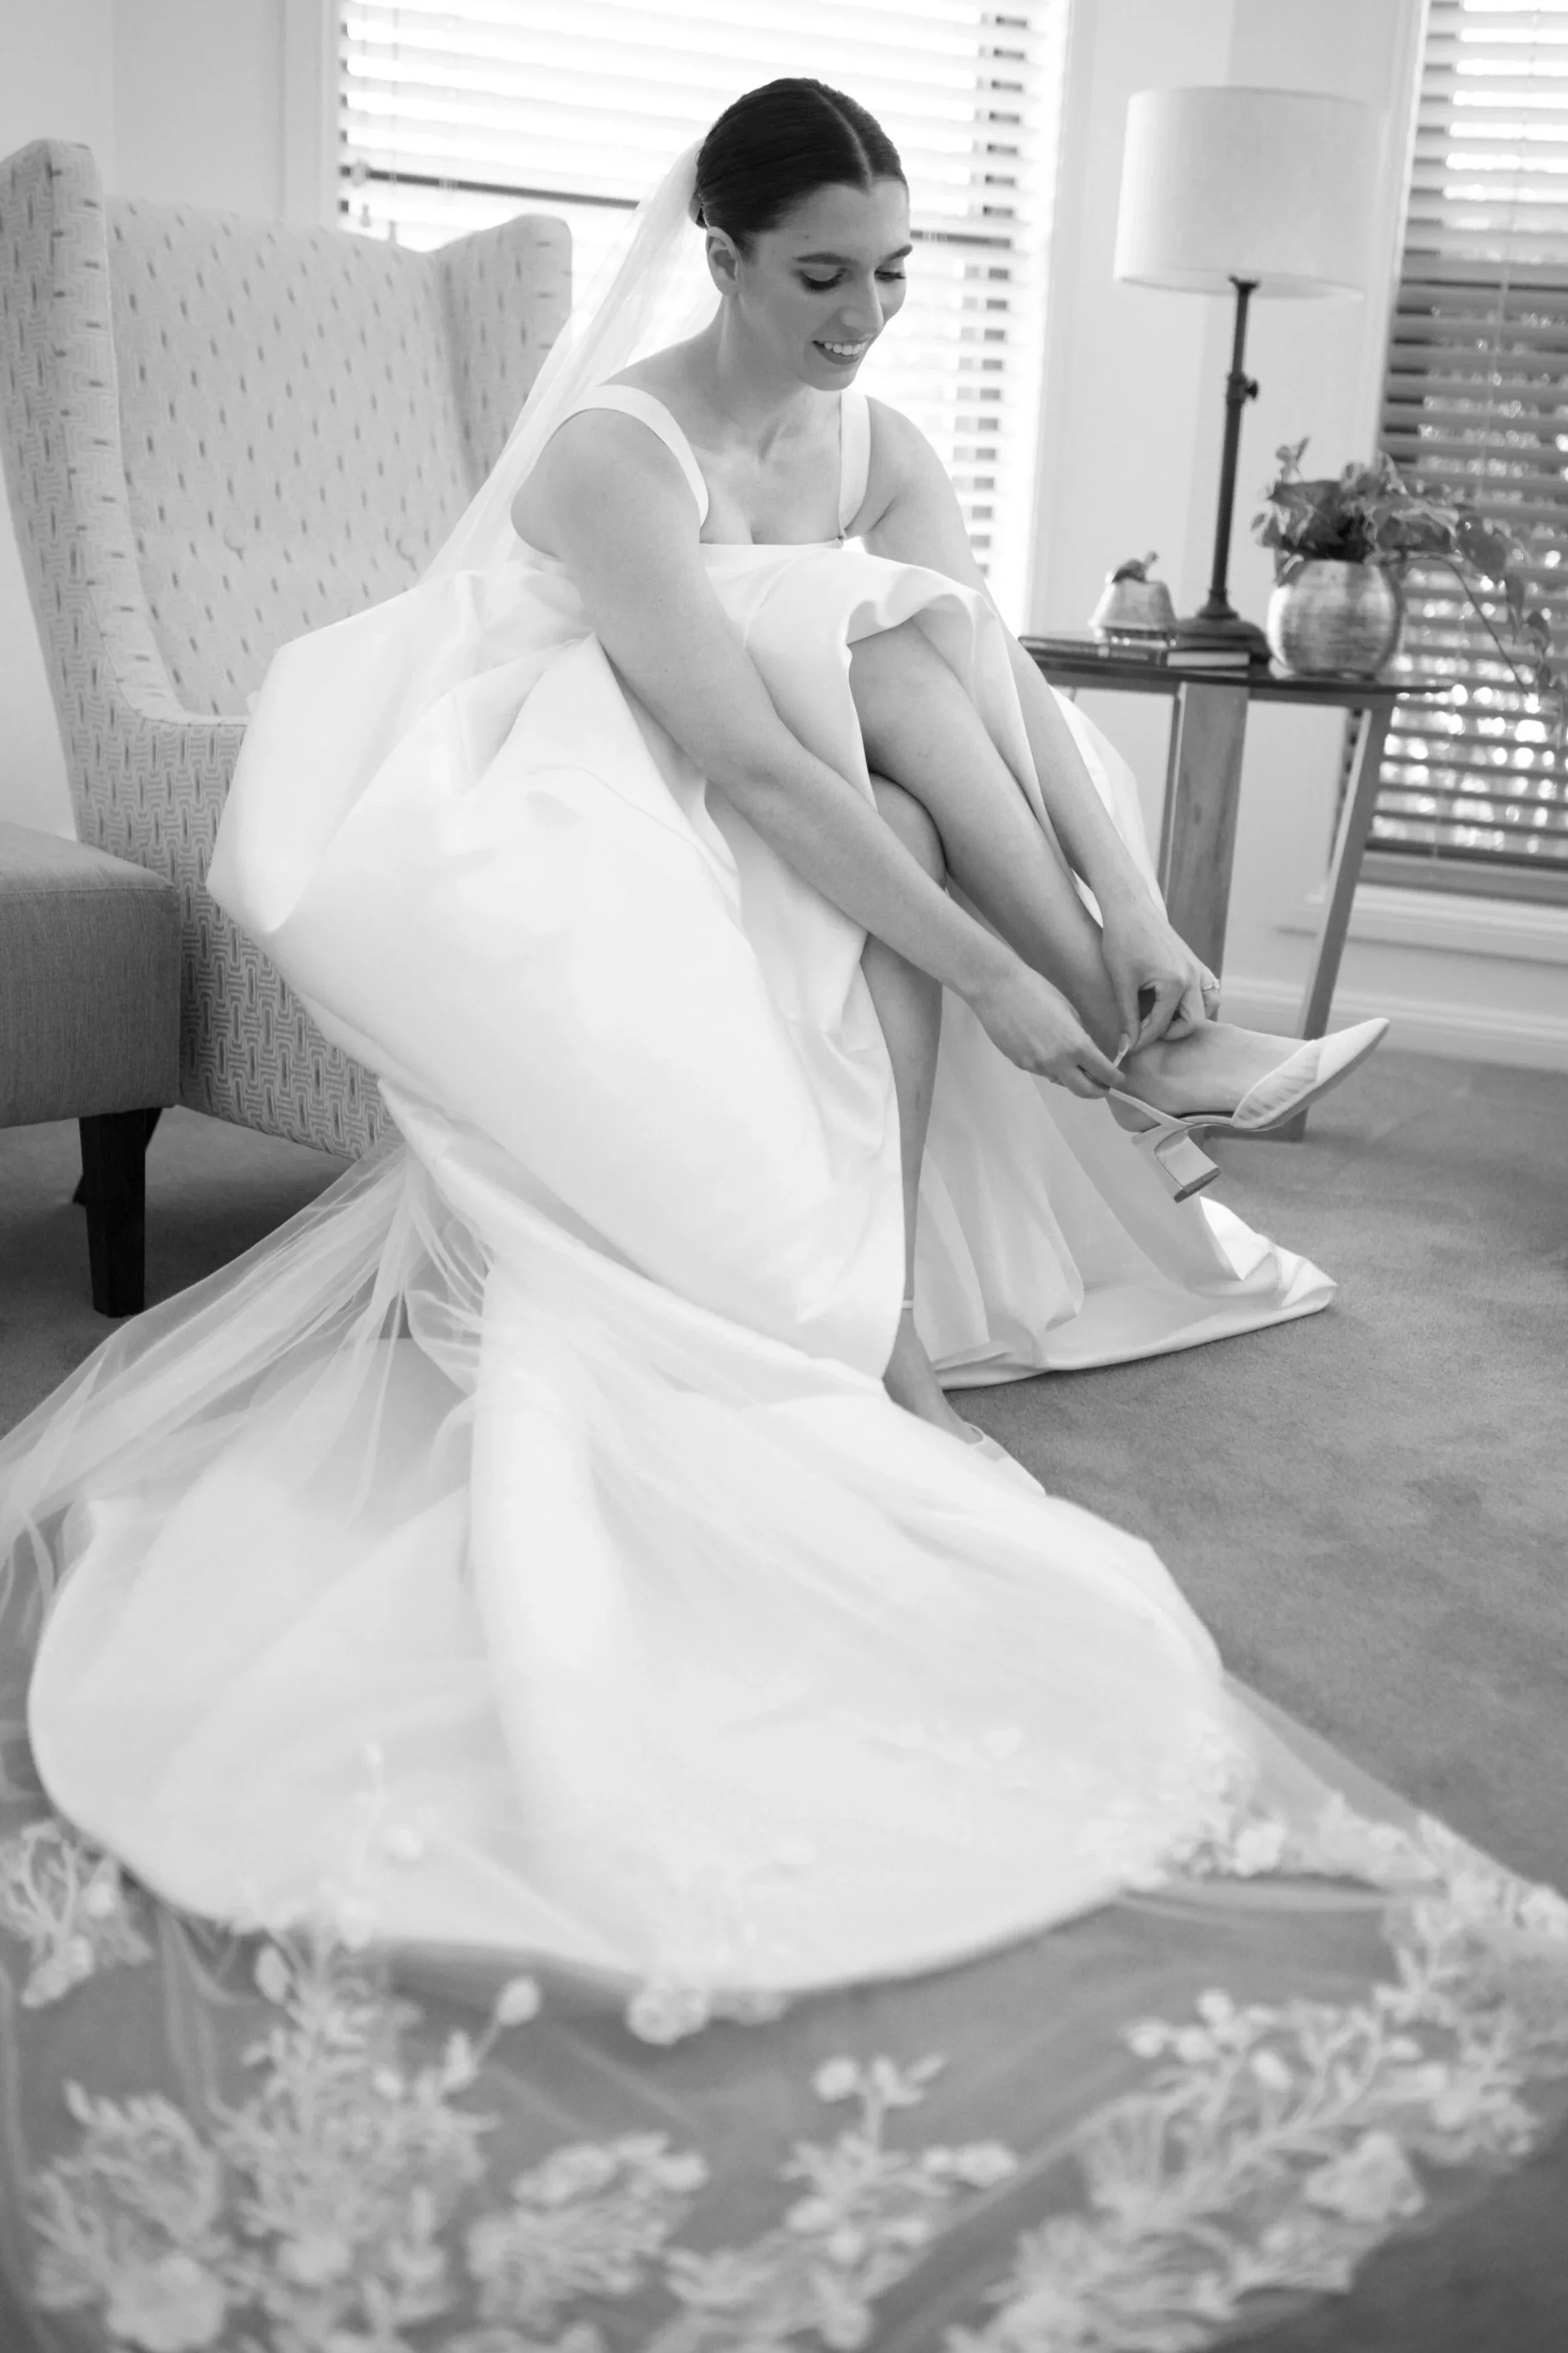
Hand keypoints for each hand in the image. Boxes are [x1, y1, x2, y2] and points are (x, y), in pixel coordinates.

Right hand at [965, 958, 1123, 1097]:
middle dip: (1098, 1091)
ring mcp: (1036, 1066)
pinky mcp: (1020, 1064)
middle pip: (1084, 1091)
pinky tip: (1044, 1048)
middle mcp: (1057, 1062)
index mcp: (1075, 1045)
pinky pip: (1042, 1072)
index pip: (1103, 1072)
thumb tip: (1084, 1055)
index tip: (1118, 1080)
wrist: (998, 989)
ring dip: (1070, 1076)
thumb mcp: (1069, 1010)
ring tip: (1070, 1060)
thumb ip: (1080, 1037)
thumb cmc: (1037, 990)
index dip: (1114, 1079)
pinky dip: (1050, 1067)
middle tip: (1103, 1086)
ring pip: (1060, 1081)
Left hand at [1098, 892, 1218, 1052]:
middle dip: (1171, 1032)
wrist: (1130, 908)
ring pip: (1210, 1004)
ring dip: (1190, 1016)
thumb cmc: (1122, 941)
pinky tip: (1173, 1003)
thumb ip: (1128, 1017)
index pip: (1162, 1025)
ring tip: (1164, 1018)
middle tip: (1147, 1032)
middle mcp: (1193, 976)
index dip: (1143, 1040)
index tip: (1129, 1048)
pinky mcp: (1195, 961)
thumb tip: (1126, 1047)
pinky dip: (1197, 1001)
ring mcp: (1198, 967)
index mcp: (1175, 982)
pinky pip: (1208, 989)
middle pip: (1194, 1021)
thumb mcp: (1122, 982)